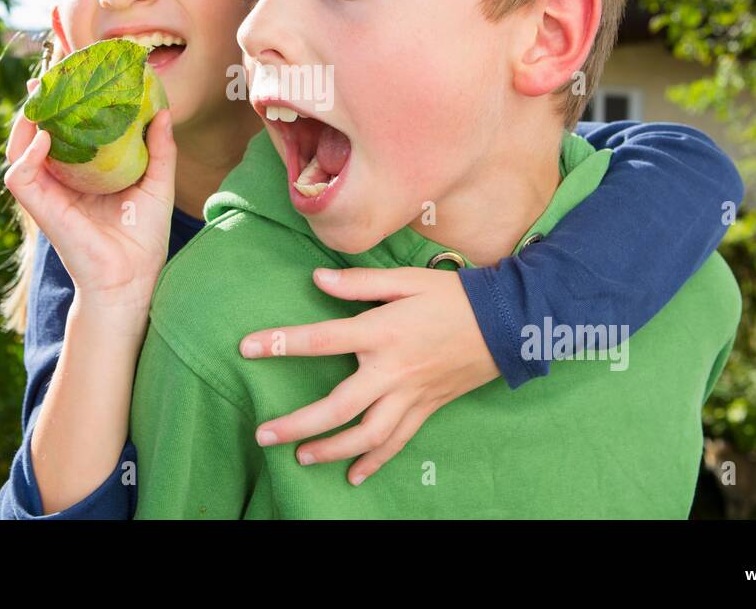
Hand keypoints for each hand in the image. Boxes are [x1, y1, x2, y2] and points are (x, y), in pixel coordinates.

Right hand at [3, 78, 175, 314]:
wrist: (133, 279)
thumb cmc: (143, 237)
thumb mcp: (157, 184)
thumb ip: (160, 149)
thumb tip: (162, 111)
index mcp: (83, 171)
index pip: (64, 128)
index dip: (61, 101)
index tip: (70, 74)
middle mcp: (60, 178)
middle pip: (37, 131)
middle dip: (39, 102)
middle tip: (48, 76)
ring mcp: (47, 192)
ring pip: (18, 146)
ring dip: (25, 119)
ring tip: (41, 96)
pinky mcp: (39, 208)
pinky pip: (19, 175)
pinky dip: (27, 153)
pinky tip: (45, 137)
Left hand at [239, 266, 498, 485]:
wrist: (507, 322)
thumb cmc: (453, 295)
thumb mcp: (406, 279)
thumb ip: (359, 284)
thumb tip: (316, 280)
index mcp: (382, 331)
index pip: (321, 340)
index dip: (281, 344)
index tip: (247, 347)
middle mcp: (393, 370)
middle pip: (338, 407)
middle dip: (297, 424)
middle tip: (264, 434)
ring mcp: (411, 395)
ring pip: (366, 435)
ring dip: (330, 450)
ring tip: (300, 457)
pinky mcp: (427, 408)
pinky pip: (396, 442)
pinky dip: (374, 461)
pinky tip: (353, 475)